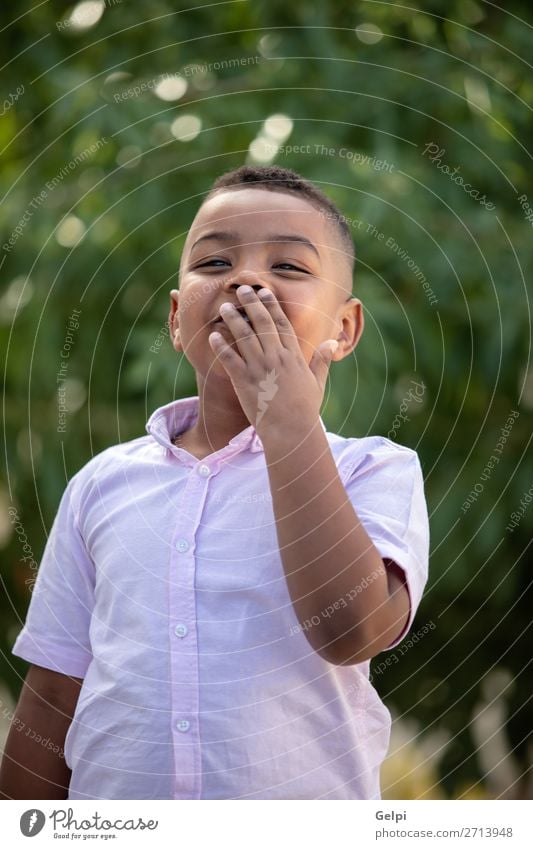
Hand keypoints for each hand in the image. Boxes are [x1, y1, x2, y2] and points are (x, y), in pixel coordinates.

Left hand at [208, 284, 338, 436]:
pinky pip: (230, 359)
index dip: (272, 306)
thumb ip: (322, 360)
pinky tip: (214, 335)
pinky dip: (221, 346)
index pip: (282, 324)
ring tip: (224, 307)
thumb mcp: (317, 382)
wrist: (291, 430)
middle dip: (251, 304)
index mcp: (294, 356)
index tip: (264, 292)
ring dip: (233, 320)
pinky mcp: (245, 381)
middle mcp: (277, 358)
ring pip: (244, 337)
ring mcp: (260, 369)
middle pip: (262, 323)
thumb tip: (332, 342)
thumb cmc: (305, 410)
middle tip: (241, 289)